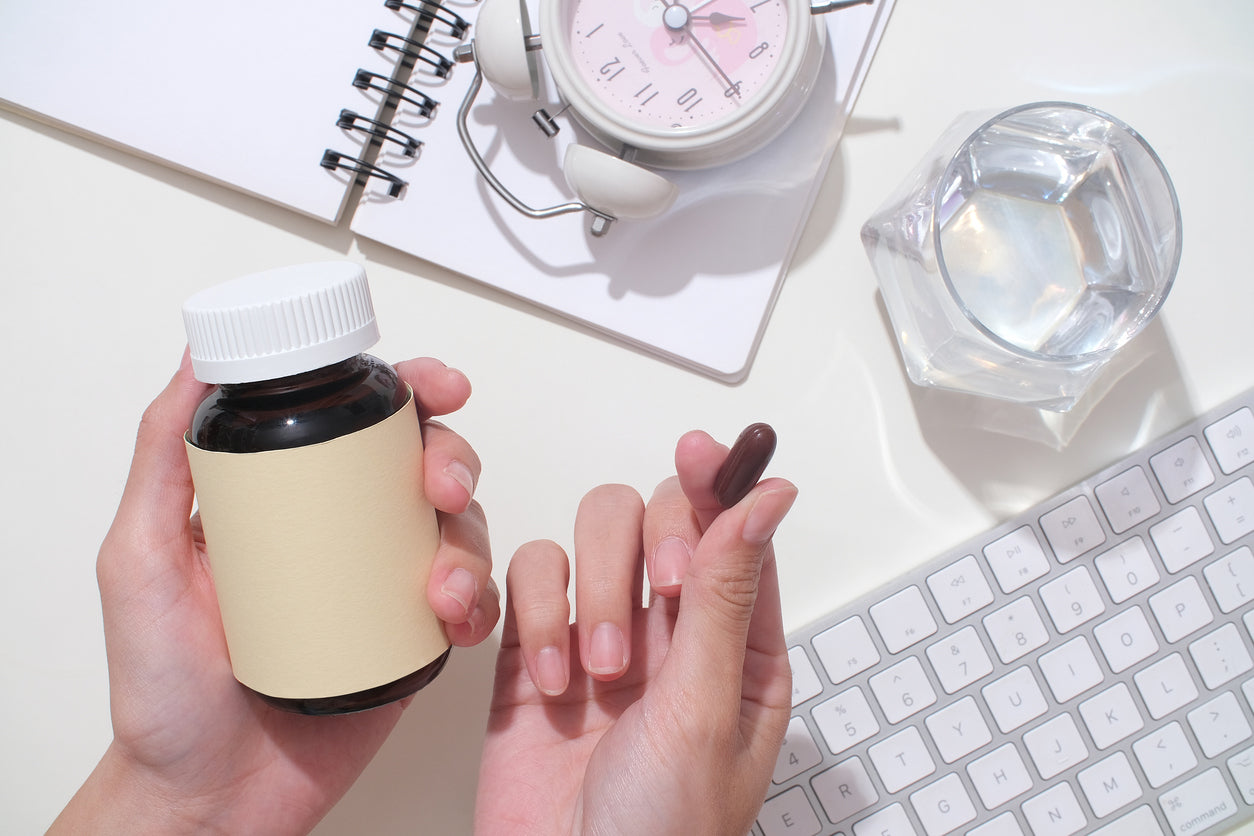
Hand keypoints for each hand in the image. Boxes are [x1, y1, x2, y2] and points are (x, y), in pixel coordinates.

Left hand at [51, 350, 497, 835]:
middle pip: (424, 463)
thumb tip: (194, 365)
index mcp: (287, 500)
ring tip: (438, 586)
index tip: (434, 386)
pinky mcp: (413, 639)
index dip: (410, 391)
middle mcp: (343, 533)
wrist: (210, 795)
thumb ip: (159, 459)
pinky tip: (453, 618)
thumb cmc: (165, 695)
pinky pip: (472, 602)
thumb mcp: (138, 560)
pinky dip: (481, 600)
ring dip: (469, 540)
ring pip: (459, 528)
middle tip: (440, 482)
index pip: (356, 424)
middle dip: (453, 458)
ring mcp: (382, 585)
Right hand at [475, 430, 796, 834]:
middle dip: (654, 545)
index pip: (735, 531)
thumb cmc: (662, 834)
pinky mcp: (538, 650)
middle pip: (661, 516)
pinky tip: (550, 678)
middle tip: (661, 592)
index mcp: (738, 645)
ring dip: (595, 591)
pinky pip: (532, 578)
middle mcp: (675, 632)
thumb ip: (726, 594)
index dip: (721, 482)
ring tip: (600, 669)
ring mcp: (605, 636)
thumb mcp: (708, 710)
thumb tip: (768, 498)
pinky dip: (536, 613)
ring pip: (595, 537)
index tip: (703, 453)